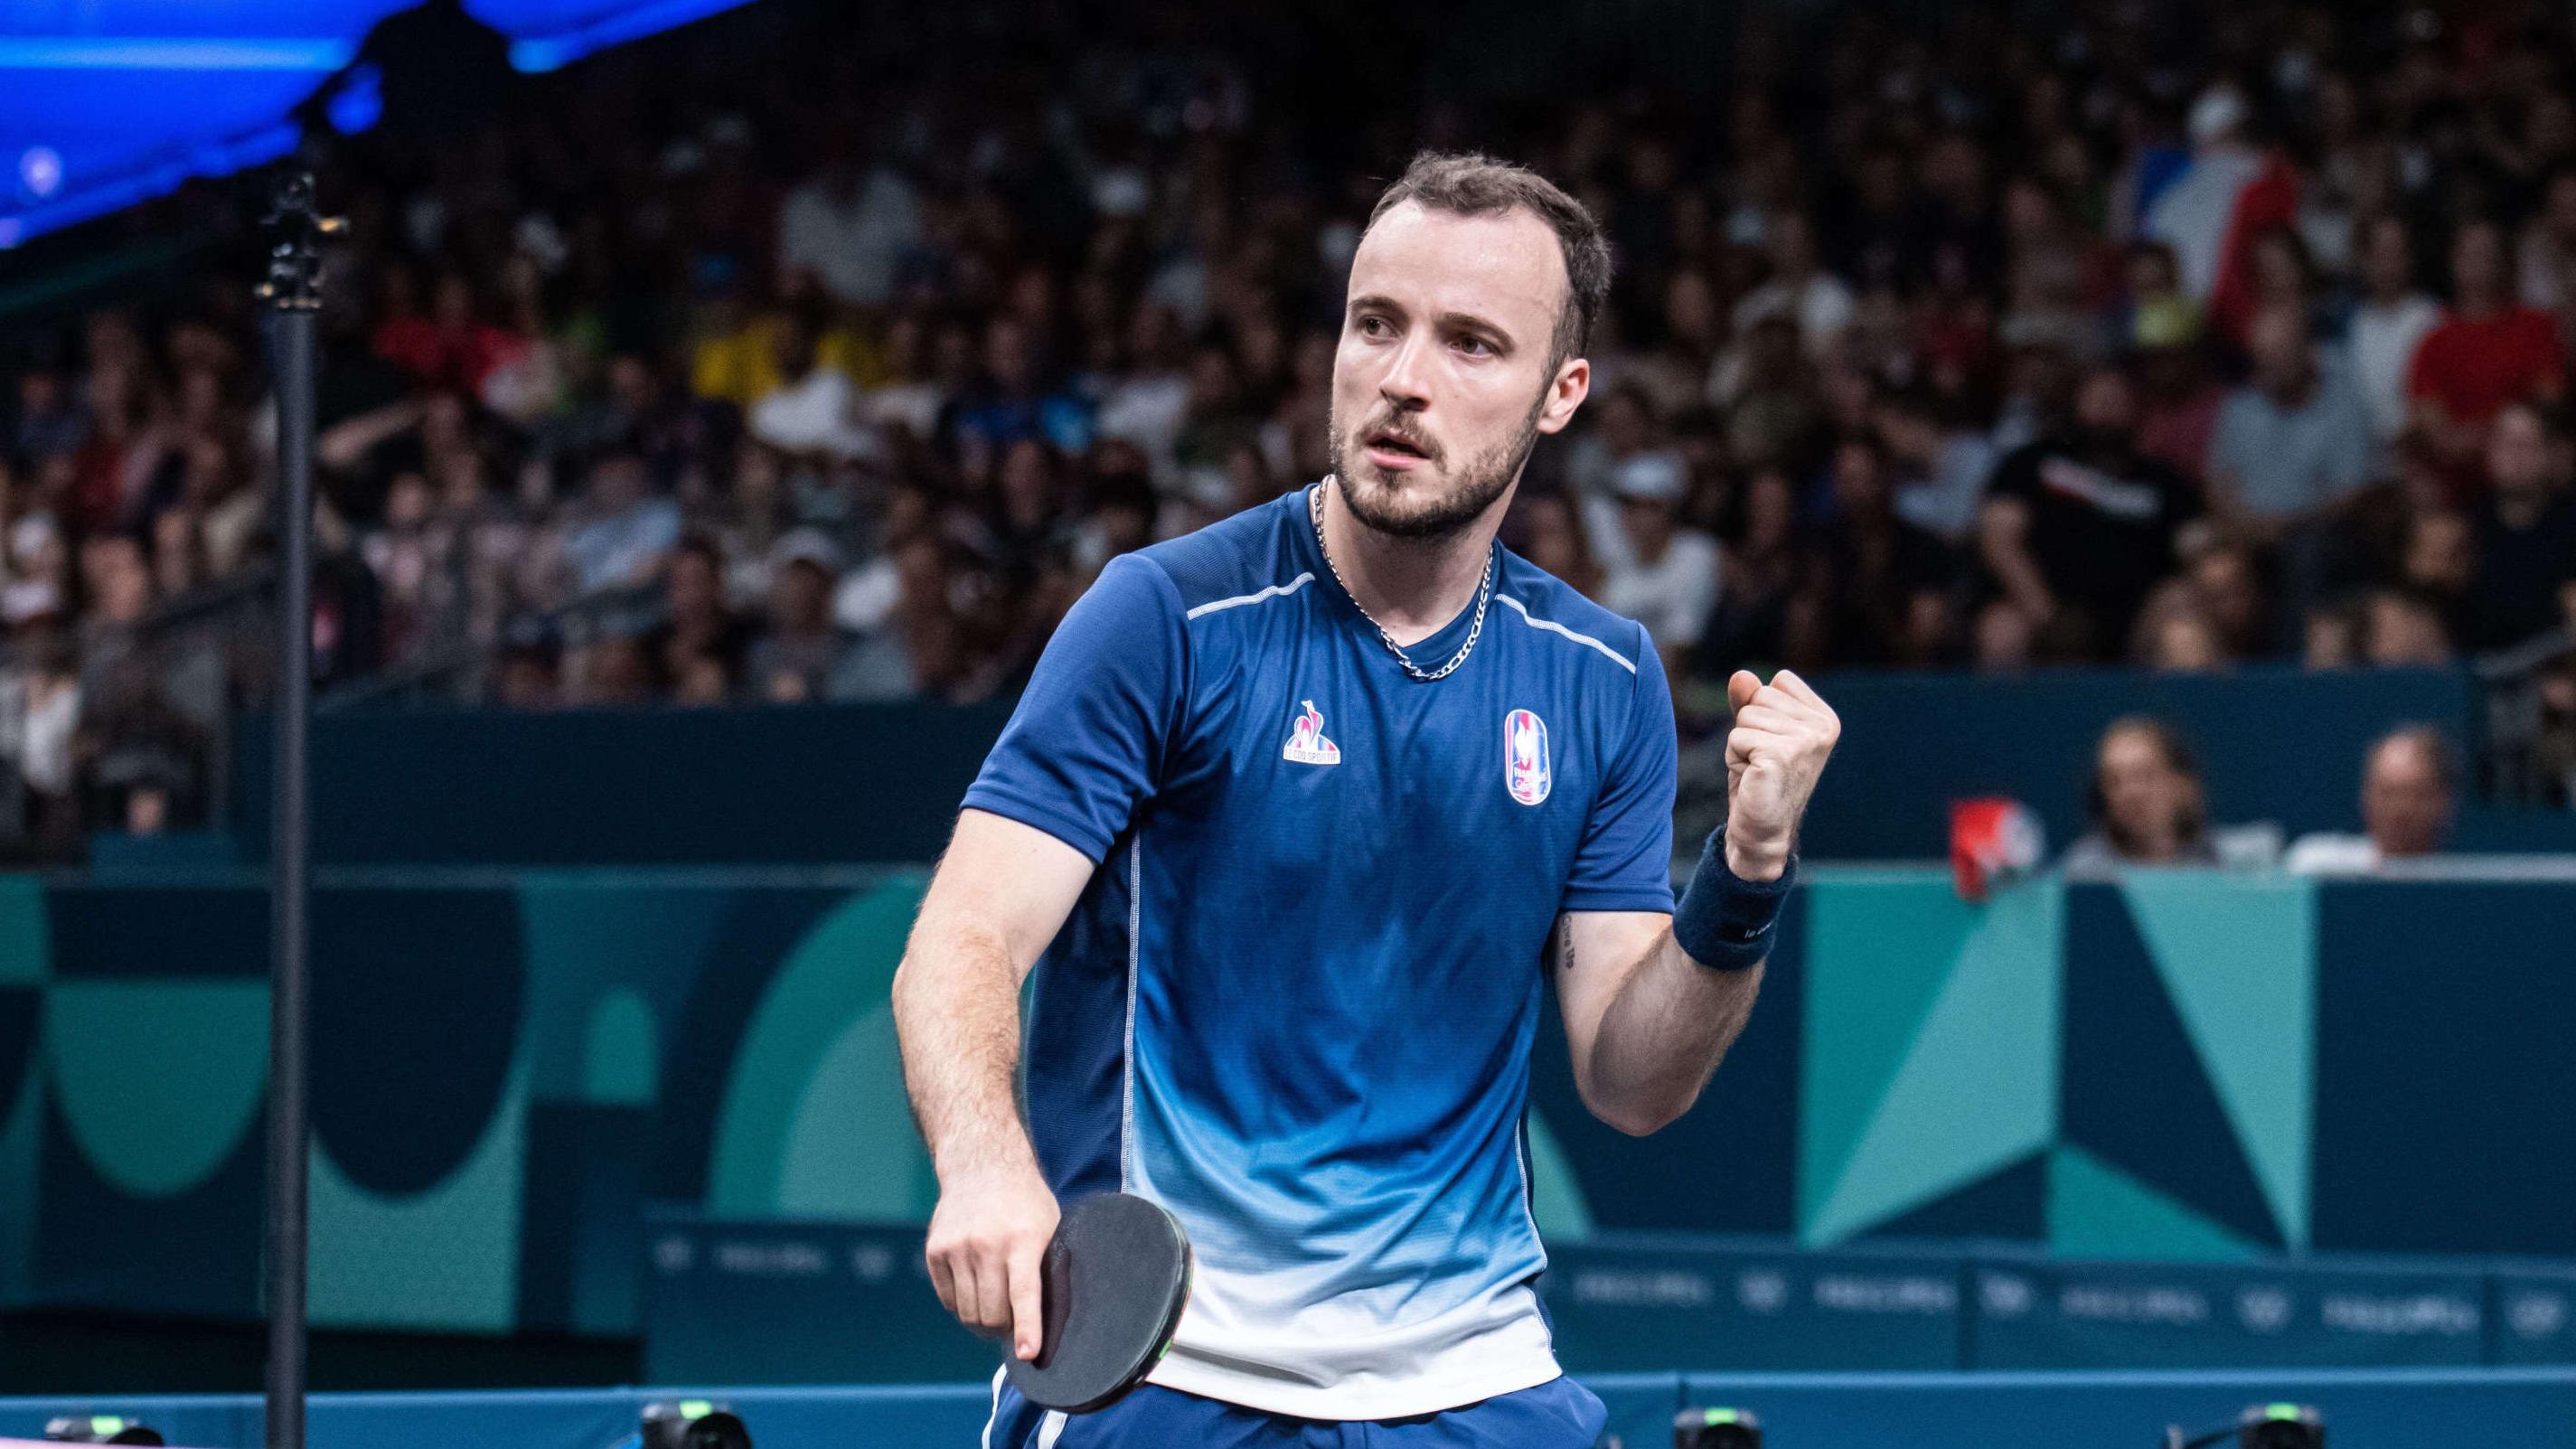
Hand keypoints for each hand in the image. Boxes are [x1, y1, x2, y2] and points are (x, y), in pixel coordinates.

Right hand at [924, 1160, 1060, 1360]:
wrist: (982, 1165)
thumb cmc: (1025, 1202)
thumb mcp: (1049, 1226)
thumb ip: (1045, 1268)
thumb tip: (1048, 1319)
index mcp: (1023, 1240)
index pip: (1023, 1293)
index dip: (1026, 1328)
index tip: (1027, 1354)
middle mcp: (986, 1244)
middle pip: (991, 1314)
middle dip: (1004, 1329)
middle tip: (1013, 1324)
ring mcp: (957, 1248)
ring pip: (968, 1313)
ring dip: (983, 1322)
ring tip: (996, 1310)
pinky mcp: (935, 1251)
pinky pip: (949, 1300)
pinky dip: (963, 1305)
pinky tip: (976, 1289)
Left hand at [1723, 669, 1839, 880]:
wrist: (1761, 829)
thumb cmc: (1760, 779)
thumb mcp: (1757, 731)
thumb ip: (1750, 700)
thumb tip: (1741, 675)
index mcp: (1824, 718)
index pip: (1778, 682)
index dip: (1762, 710)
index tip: (1771, 743)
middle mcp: (1821, 728)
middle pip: (1760, 696)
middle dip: (1749, 726)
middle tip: (1761, 759)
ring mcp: (1804, 741)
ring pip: (1746, 716)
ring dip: (1741, 743)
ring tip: (1757, 769)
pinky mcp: (1781, 755)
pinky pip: (1737, 736)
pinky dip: (1734, 756)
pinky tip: (1752, 777)